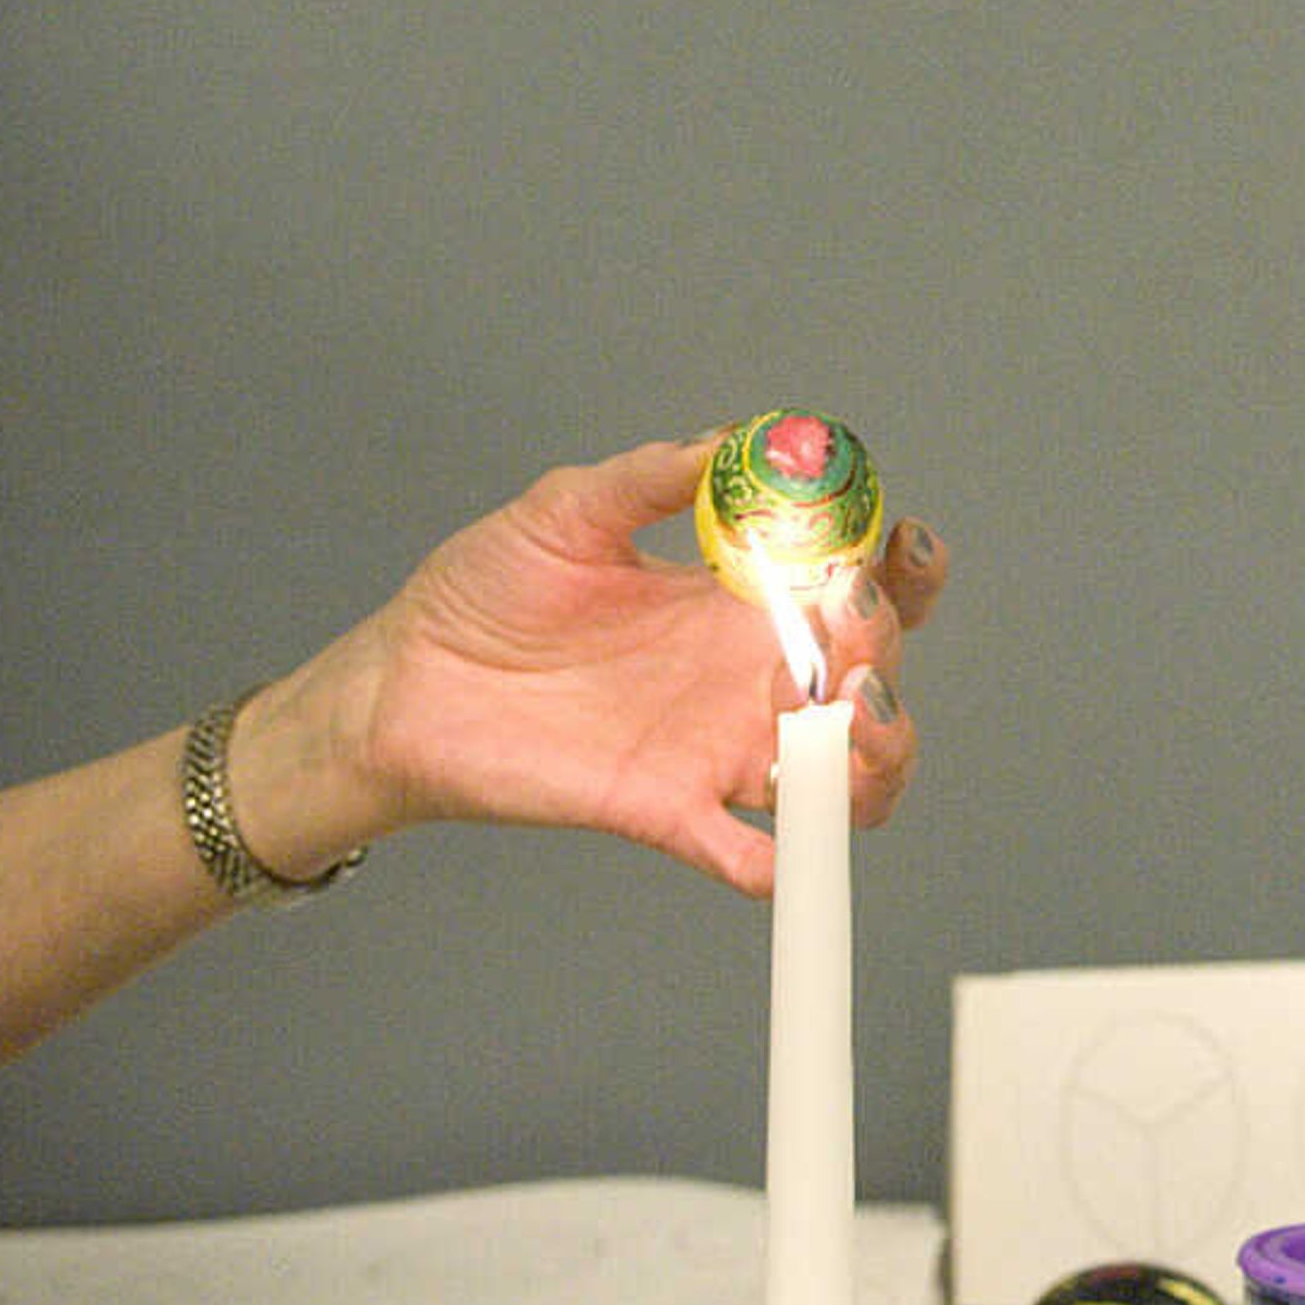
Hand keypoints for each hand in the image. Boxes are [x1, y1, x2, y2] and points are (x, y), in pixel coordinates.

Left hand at [258, 434, 950, 895]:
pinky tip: (771, 857)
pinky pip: (742, 851)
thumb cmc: (483, 593)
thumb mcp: (568, 510)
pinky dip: (772, 863)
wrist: (402, 682)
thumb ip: (652, 477)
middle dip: (888, 651)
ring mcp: (718, 747)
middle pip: (875, 678)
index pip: (860, 586)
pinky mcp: (669, 809)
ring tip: (841, 717)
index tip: (898, 544)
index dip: (902, 571)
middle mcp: (749, 676)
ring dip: (875, 754)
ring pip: (847, 775)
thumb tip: (733, 440)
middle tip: (850, 622)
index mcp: (742, 601)